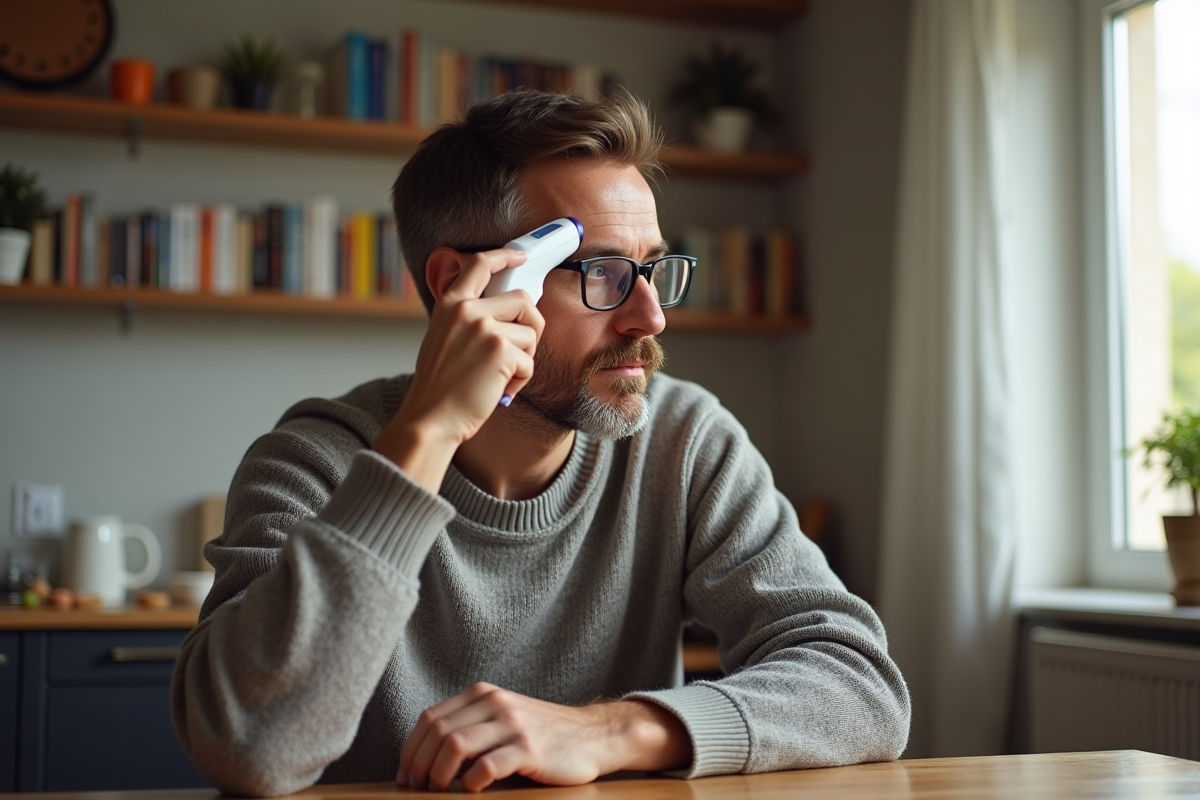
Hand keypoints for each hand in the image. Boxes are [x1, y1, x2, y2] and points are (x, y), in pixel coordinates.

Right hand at [374, 248, 543, 492]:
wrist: (431, 418)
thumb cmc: (439, 386)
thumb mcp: (443, 338)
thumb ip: (467, 319)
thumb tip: (503, 315)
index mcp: (450, 304)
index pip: (479, 264)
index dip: (504, 256)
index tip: (519, 257)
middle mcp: (467, 310)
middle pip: (523, 300)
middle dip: (531, 327)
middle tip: (519, 351)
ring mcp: (484, 328)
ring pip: (530, 333)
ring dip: (524, 359)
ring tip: (499, 376)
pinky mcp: (501, 350)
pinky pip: (530, 362)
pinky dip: (520, 380)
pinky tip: (498, 389)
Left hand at [397, 683, 690, 792]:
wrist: (593, 736)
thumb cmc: (544, 735)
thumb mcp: (504, 719)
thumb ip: (472, 727)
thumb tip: (427, 759)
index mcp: (484, 695)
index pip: (431, 718)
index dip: (411, 749)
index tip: (406, 776)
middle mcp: (496, 704)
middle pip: (438, 732)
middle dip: (418, 765)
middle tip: (416, 789)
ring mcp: (513, 724)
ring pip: (455, 745)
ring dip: (438, 774)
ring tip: (438, 791)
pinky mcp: (530, 748)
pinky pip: (487, 766)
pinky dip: (471, 783)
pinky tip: (472, 791)